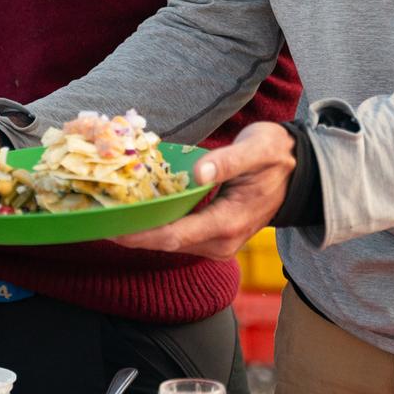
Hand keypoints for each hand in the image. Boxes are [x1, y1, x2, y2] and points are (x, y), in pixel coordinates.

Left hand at [115, 122, 296, 258]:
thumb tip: (198, 173)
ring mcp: (217, 243)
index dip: (139, 233)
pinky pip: (176, 235)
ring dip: (138, 230)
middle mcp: (221, 242)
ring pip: (168, 243)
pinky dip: (153, 225)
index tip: (108, 225)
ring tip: (104, 213)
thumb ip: (227, 161)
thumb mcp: (258, 149)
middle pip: (165, 244)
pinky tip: (130, 211)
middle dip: (129, 233)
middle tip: (94, 216)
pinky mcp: (212, 238)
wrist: (299, 173)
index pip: (173, 235)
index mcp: (229, 222)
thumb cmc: (277, 155)